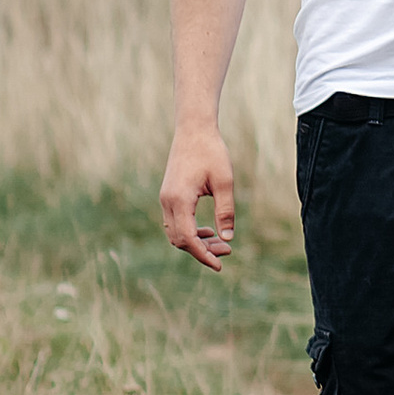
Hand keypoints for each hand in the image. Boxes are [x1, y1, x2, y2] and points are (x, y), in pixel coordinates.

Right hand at [160, 120, 235, 266]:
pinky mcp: (169, 195)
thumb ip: (226, 211)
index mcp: (180, 200)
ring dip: (196, 242)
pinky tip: (209, 231)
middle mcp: (167, 201)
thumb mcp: (225, 182)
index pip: (188, 238)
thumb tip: (228, 238)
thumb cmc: (211, 152)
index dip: (203, 255)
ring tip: (221, 244)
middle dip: (202, 250)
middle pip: (180, 240)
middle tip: (227, 251)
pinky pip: (175, 223)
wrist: (194, 129)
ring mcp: (165, 198)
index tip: (219, 265)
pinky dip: (190, 232)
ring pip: (176, 233)